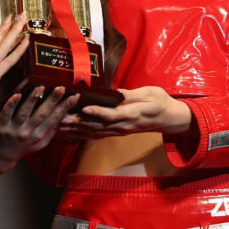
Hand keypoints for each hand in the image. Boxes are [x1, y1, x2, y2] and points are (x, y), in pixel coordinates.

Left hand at [0, 86, 80, 174]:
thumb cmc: (20, 147)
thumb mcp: (38, 143)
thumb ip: (49, 131)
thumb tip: (62, 118)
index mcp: (39, 136)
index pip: (55, 119)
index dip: (65, 108)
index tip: (74, 96)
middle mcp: (28, 133)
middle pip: (42, 115)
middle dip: (52, 101)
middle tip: (61, 88)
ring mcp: (13, 129)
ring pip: (25, 112)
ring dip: (33, 100)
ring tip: (41, 87)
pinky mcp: (0, 125)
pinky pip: (6, 113)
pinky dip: (12, 104)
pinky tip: (17, 94)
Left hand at [58, 86, 190, 138]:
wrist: (169, 119)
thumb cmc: (160, 102)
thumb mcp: (150, 93)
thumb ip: (132, 95)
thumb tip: (115, 93)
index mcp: (133, 114)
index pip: (113, 115)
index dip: (98, 112)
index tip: (84, 107)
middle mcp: (123, 126)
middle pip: (98, 125)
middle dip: (78, 122)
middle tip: (60, 117)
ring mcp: (119, 131)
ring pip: (94, 132)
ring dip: (76, 129)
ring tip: (59, 124)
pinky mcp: (116, 132)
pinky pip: (97, 134)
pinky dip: (82, 133)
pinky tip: (70, 131)